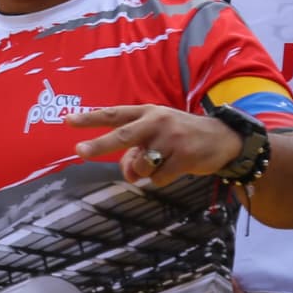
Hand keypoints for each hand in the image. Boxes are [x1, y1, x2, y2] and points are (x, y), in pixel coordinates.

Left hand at [64, 104, 239, 188]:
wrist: (224, 139)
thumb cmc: (182, 137)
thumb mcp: (158, 135)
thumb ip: (135, 151)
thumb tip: (129, 173)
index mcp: (147, 113)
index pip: (114, 114)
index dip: (90, 118)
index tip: (67, 121)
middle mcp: (157, 121)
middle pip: (122, 136)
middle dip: (99, 145)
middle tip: (79, 151)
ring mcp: (172, 138)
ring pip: (141, 165)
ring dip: (145, 171)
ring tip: (163, 162)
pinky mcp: (185, 156)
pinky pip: (159, 178)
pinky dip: (163, 179)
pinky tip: (177, 168)